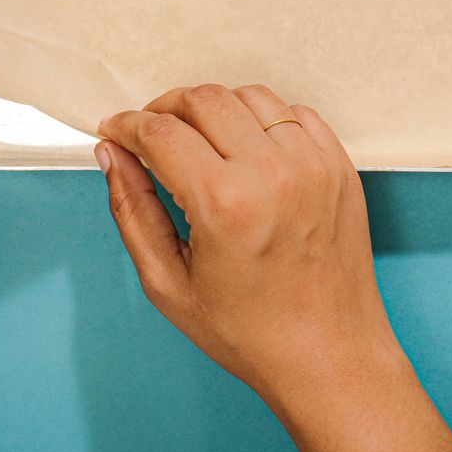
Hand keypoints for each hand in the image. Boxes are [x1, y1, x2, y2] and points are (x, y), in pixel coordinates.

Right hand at [98, 84, 451, 451]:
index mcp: (225, 203)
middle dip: (165, 108)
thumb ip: (133, 211)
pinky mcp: (339, 165)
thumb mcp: (168, 284)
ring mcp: (313, 164)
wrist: (329, 355)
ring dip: (214, 108)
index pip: (161, 132)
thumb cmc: (250, 332)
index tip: (115, 131)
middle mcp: (273, 172)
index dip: (127, 125)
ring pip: (249, 96)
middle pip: (203, 99)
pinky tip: (247, 149)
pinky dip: (263, 120)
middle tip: (150, 134)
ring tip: (198, 141)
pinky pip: (294, 113)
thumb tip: (112, 155)